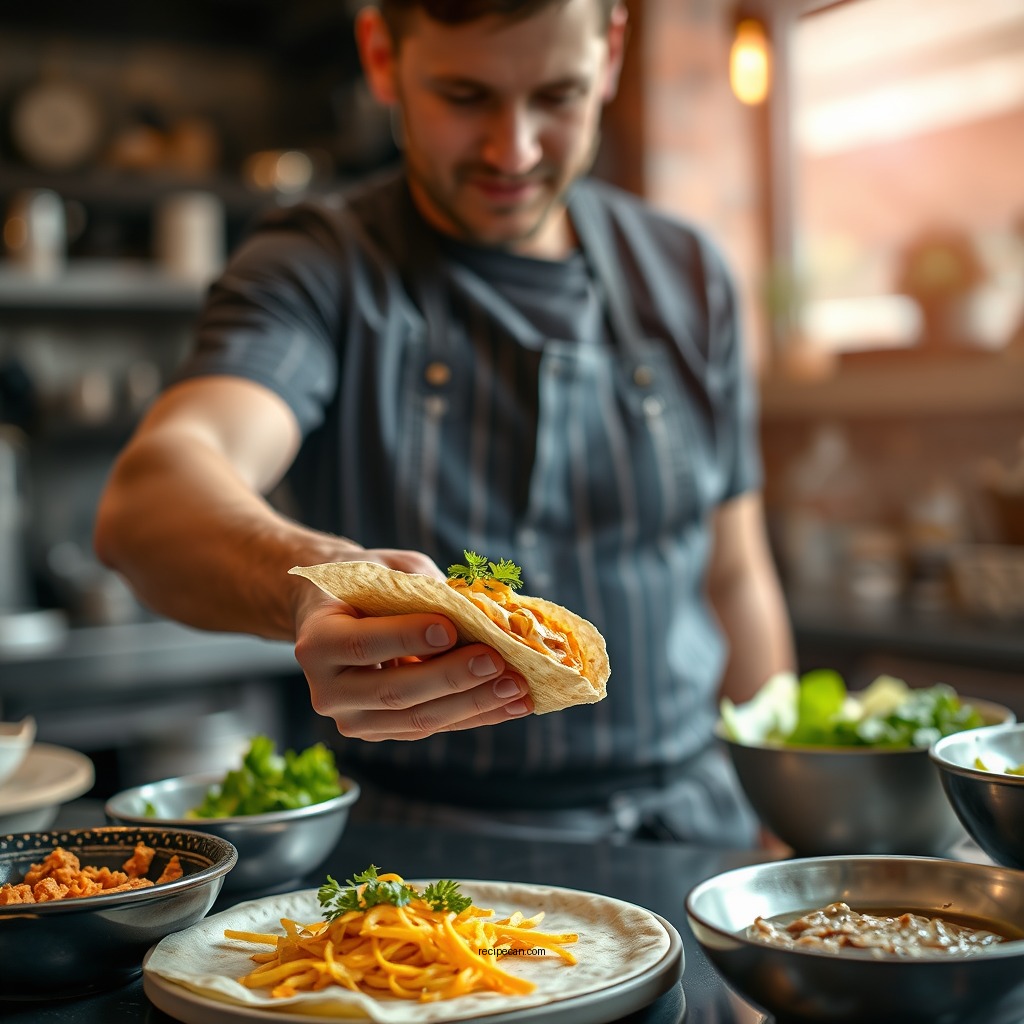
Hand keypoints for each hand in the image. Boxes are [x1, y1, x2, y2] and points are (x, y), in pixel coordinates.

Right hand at [292, 547, 533, 739]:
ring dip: (474, 705)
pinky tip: (511, 703)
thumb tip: (482, 614)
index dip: (407, 638)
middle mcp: (327, 691)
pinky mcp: (383, 732)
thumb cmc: (367, 583)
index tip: (450, 628)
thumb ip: (425, 591)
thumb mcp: (391, 571)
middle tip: (498, 662)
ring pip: (418, 720)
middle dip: (452, 678)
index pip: (363, 644)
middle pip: (394, 691)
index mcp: (316, 643)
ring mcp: (353, 719)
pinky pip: (432, 727)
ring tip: (517, 688)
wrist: (337, 612)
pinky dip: (474, 715)